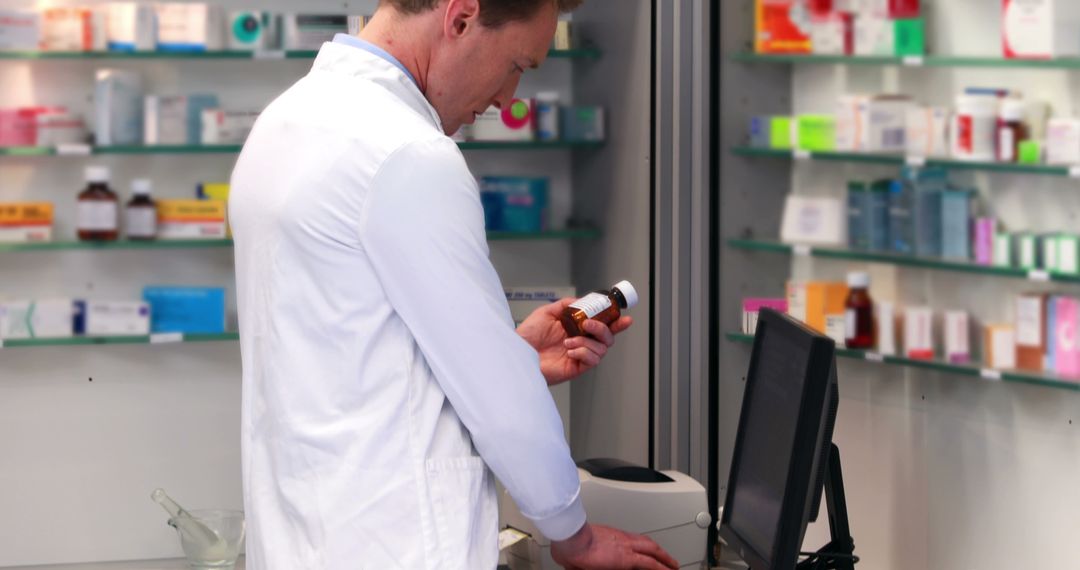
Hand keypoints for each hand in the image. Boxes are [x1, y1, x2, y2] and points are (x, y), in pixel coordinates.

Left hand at [516, 298, 632, 385]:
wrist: (517, 351)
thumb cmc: (528, 335)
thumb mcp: (547, 312)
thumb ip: (566, 305)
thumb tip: (582, 301)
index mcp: (577, 329)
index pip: (603, 326)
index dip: (617, 323)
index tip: (625, 318)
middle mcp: (581, 342)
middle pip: (608, 338)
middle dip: (603, 329)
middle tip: (588, 325)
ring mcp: (579, 356)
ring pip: (602, 349)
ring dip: (587, 342)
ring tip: (568, 341)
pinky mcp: (576, 368)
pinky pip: (592, 360)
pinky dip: (584, 352)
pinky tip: (570, 351)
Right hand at [551, 523, 679, 569]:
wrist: (570, 538)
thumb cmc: (570, 543)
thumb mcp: (579, 552)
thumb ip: (585, 559)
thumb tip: (579, 565)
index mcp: (611, 536)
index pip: (632, 541)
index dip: (641, 546)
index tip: (646, 552)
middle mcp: (622, 539)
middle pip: (647, 543)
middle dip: (659, 551)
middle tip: (668, 559)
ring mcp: (626, 547)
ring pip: (652, 551)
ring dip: (664, 558)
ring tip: (673, 566)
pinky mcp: (627, 559)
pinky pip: (650, 564)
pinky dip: (661, 568)